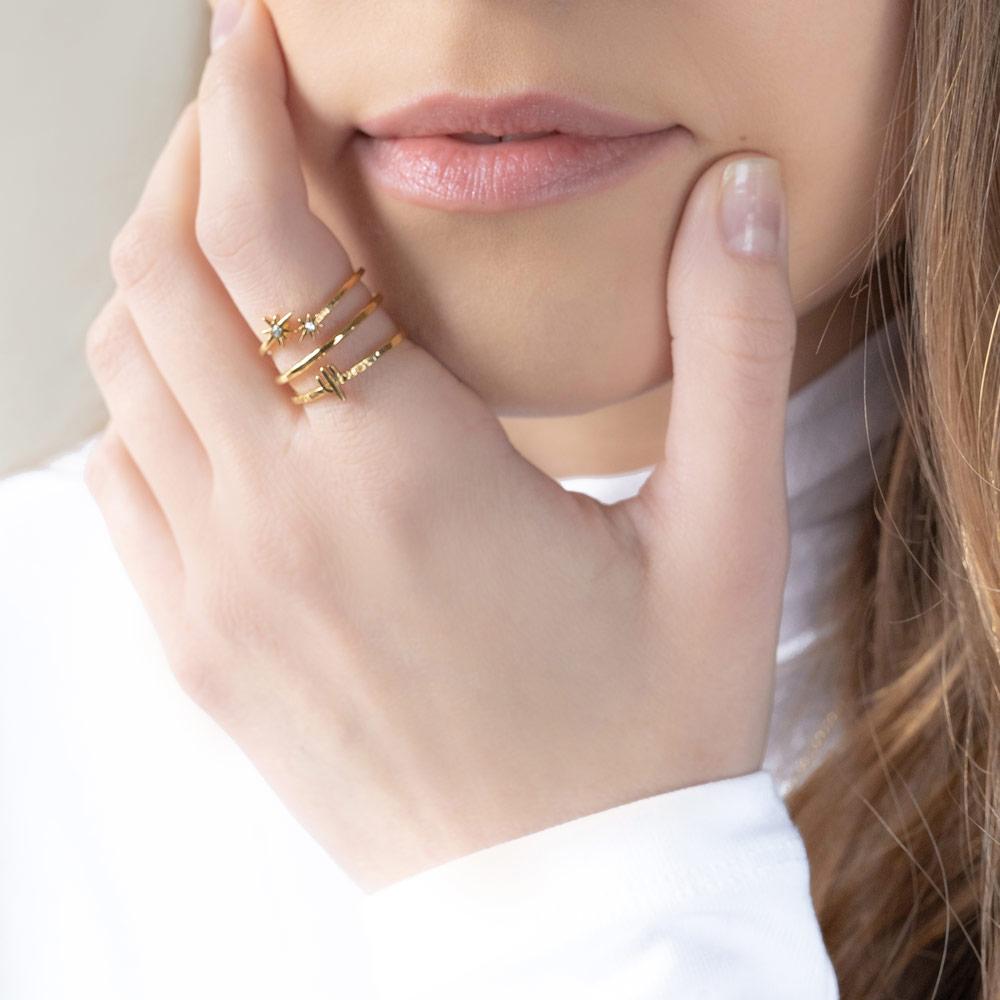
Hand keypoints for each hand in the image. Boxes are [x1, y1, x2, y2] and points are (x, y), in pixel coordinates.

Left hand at [84, 0, 793, 892]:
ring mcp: (214, 594)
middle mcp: (276, 525)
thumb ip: (731, 349)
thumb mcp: (728, 540)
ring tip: (229, 240)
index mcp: (401, 476)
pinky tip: (211, 381)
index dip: (237, 107)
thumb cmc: (646, 733)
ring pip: (121, 372)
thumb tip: (739, 199)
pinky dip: (142, 393)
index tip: (246, 40)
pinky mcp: (196, 650)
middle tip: (240, 120)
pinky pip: (117, 478)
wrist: (567, 901)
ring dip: (158, 275)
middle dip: (183, 165)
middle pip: (159, 277)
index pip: (262, 233)